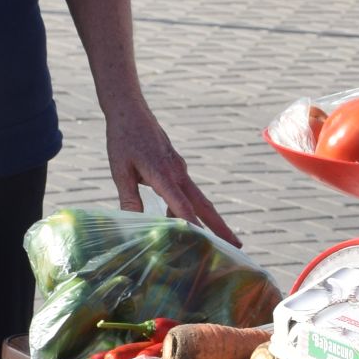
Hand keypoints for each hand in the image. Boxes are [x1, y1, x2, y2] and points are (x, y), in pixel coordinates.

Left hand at [103, 98, 235, 243]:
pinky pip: (187, 192)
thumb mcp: (120, 171)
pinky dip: (189, 208)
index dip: (194, 226)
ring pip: (198, 200)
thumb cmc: (123, 140)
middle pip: (204, 205)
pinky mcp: (177, 167)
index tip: (206, 243)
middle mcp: (178, 173)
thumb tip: (133, 224)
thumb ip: (129, 198)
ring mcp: (180, 170)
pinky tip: (175, 220)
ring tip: (216, 242)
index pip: (182, 206)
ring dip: (209, 220)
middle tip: (238, 246)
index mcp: (163, 175)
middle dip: (221, 227)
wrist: (131, 111)